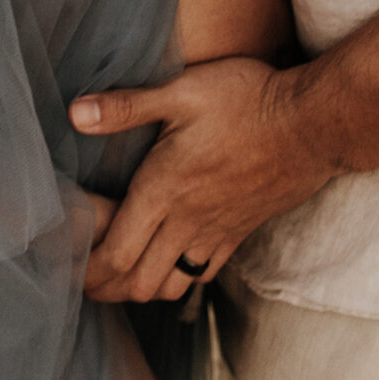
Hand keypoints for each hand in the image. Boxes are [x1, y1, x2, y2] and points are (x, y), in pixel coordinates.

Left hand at [69, 56, 330, 305]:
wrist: (313, 126)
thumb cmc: (246, 101)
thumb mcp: (182, 91)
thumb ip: (127, 106)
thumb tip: (74, 113)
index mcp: (164, 190)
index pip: (116, 253)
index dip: (87, 268)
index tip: (64, 264)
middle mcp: (188, 220)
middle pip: (138, 281)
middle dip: (105, 286)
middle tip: (80, 278)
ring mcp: (217, 232)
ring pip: (170, 285)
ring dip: (139, 288)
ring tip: (116, 277)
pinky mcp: (240, 232)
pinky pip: (202, 272)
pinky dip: (176, 279)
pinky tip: (166, 264)